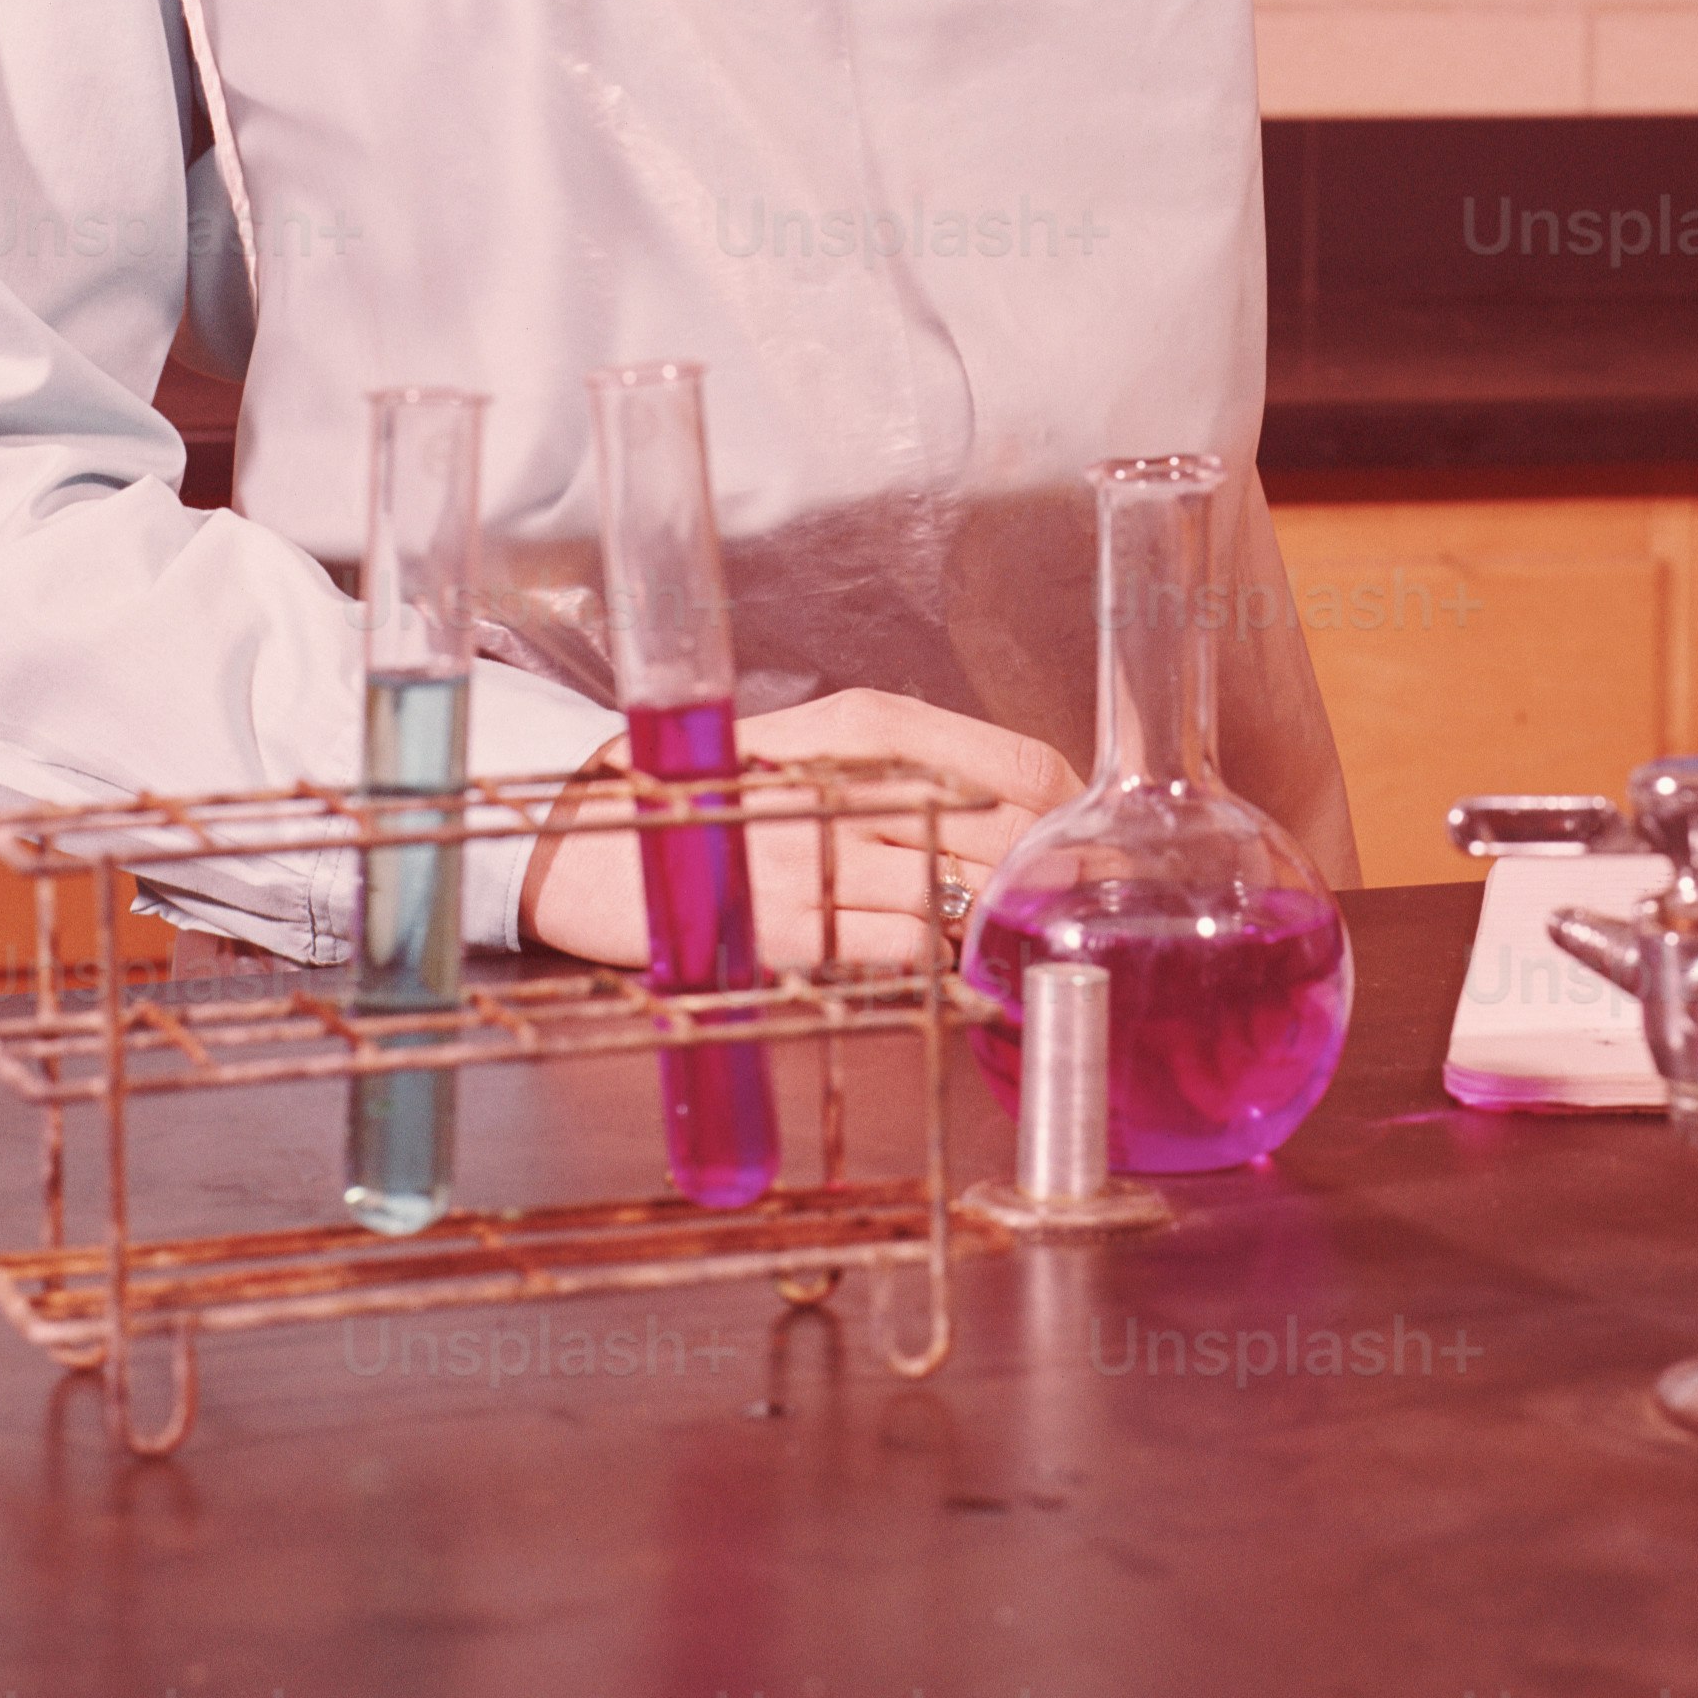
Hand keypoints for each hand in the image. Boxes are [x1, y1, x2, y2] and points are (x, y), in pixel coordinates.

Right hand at [518, 689, 1079, 970]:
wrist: (598, 843)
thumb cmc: (730, 796)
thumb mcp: (824, 751)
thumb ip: (918, 769)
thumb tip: (1033, 815)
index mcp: (866, 726)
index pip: (1019, 766)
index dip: (1074, 816)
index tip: (1098, 851)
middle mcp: (847, 785)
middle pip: (1004, 839)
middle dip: (1047, 881)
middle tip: (1072, 910)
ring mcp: (816, 864)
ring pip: (959, 905)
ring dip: (992, 932)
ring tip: (1003, 943)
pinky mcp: (788, 936)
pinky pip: (901, 957)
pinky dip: (938, 968)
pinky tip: (947, 970)